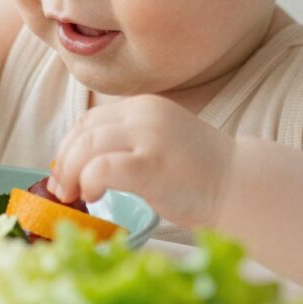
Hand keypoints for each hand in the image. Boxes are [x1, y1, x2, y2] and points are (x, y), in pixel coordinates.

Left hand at [49, 94, 236, 228]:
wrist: (240, 186)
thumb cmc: (197, 174)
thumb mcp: (157, 143)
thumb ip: (125, 143)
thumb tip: (79, 164)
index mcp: (142, 107)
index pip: (89, 121)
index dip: (68, 147)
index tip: (64, 173)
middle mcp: (143, 114)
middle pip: (83, 132)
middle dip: (64, 162)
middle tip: (62, 190)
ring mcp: (149, 137)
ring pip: (86, 146)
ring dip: (71, 173)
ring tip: (74, 195)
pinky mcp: (151, 164)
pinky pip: (102, 167)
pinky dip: (89, 181)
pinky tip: (94, 196)